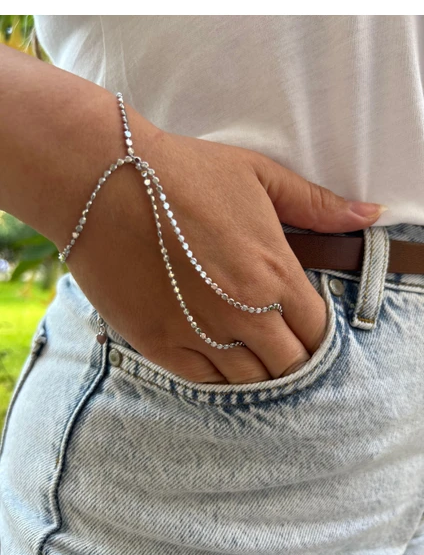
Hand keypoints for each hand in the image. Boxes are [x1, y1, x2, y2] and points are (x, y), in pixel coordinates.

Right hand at [65, 118, 385, 383]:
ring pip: (249, 380)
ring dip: (257, 370)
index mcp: (274, 274)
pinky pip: (203, 381)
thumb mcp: (259, 176)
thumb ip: (317, 204)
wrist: (104, 181)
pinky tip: (217, 355)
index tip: (305, 325)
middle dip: (292, 357)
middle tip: (280, 342)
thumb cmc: (184, 173)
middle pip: (288, 365)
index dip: (317, 334)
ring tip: (250, 350)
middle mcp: (243, 314)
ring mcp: (199, 333)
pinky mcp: (159, 343)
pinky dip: (218, 375)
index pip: (318, 331)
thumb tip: (368, 213)